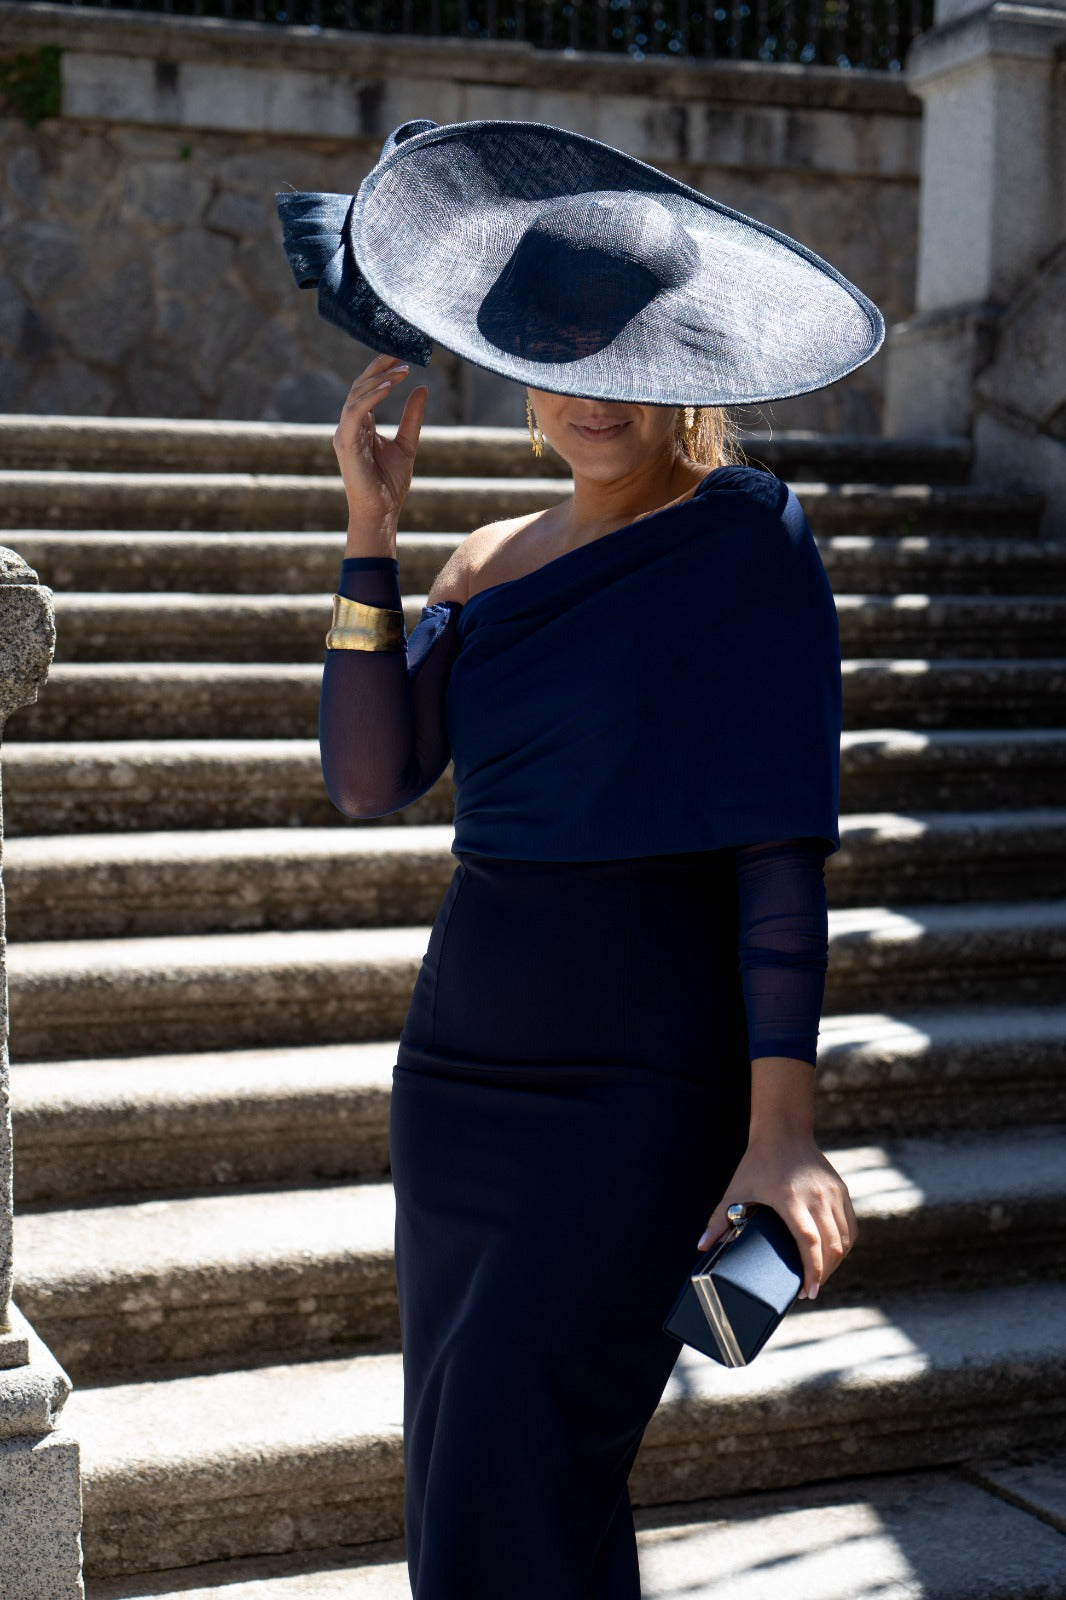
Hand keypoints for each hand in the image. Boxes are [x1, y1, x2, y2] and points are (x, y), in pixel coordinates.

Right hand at [334, 353, 427, 551]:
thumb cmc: (390, 484)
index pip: (366, 389)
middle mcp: (349, 426)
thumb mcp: (408, 443)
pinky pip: (355, 412)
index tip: (402, 357)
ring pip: (355, 395)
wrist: (382, 512)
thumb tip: (421, 387)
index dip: (381, 370)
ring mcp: (345, 434)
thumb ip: (412, 416)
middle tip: (401, 355)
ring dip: (377, 379)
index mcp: (361, 425)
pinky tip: (389, 386)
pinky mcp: (345, 443)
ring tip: (400, 370)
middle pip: (358, 386)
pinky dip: (371, 397)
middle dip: (379, 368)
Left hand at [697, 1131, 856, 1300]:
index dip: (812, 1270)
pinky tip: (833, 1256)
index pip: (809, 1242)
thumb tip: (702, 1245)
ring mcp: (833, 1193)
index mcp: (790, 1198)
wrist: (783, 1130)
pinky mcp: (841, 1190)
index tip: (809, 1292)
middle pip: (831, 1245)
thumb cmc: (757, 1162)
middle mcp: (816, 1196)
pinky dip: (844, 1245)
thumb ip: (719, 1218)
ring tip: (820, 1276)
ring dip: (835, 1262)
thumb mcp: (737, 1188)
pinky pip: (850, 1226)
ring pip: (845, 1238)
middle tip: (810, 1290)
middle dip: (823, 1274)